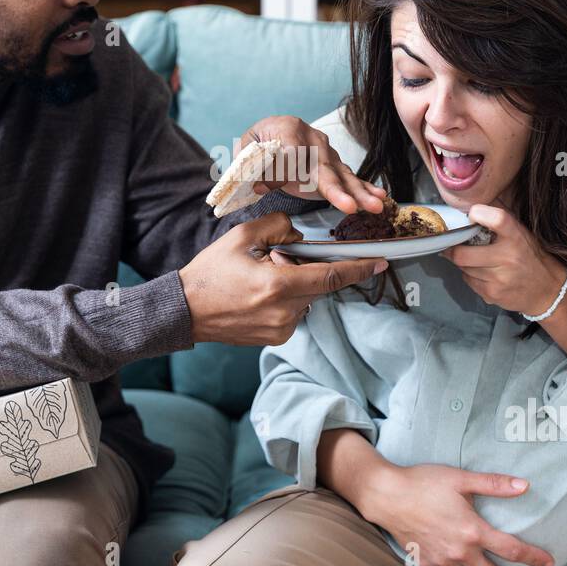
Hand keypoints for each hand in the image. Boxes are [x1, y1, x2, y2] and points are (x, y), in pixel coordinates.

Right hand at [179, 212, 387, 345]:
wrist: (186, 310)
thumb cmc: (210, 273)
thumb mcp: (242, 236)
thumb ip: (278, 226)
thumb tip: (299, 236)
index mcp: (277, 286)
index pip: (330, 276)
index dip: (358, 268)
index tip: (380, 262)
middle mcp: (284, 312)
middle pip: (318, 285)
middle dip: (307, 269)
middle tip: (275, 261)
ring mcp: (281, 329)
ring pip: (306, 298)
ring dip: (294, 284)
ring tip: (259, 280)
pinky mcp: (276, 339)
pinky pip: (295, 312)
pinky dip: (286, 299)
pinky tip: (258, 296)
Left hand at [236, 115, 385, 214]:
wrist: (271, 134)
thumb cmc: (258, 144)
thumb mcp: (246, 149)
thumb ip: (251, 165)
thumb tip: (260, 184)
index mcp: (287, 129)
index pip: (292, 152)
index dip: (291, 171)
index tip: (284, 185)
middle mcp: (312, 138)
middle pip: (325, 166)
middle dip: (338, 189)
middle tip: (350, 206)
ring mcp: (325, 151)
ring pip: (342, 174)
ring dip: (359, 192)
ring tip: (375, 205)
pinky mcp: (333, 165)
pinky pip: (348, 178)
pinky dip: (364, 188)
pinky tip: (379, 197)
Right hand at [362, 461, 555, 565]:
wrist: (387, 495)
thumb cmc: (423, 482)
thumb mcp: (461, 478)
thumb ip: (494, 484)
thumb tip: (525, 485)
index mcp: (472, 530)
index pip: (512, 550)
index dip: (533, 558)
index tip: (547, 562)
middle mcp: (460, 552)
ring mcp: (442, 561)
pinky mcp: (426, 564)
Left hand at [439, 202, 566, 315]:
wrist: (547, 289)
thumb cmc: (530, 256)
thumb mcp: (521, 233)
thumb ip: (499, 219)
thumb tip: (472, 203)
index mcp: (516, 238)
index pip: (497, 219)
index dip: (479, 213)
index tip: (472, 214)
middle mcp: (508, 258)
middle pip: (462, 254)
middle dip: (454, 249)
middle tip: (454, 244)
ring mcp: (499, 279)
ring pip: (463, 268)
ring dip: (463, 262)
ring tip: (473, 258)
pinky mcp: (492, 294)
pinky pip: (468, 281)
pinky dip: (470, 275)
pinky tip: (483, 273)